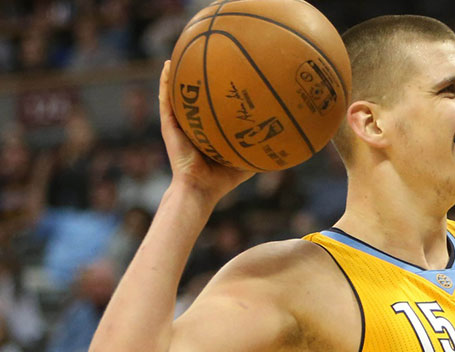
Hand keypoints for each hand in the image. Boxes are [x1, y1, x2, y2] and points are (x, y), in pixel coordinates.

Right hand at [158, 60, 253, 201]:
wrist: (200, 189)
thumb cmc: (222, 180)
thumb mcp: (246, 160)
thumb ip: (260, 149)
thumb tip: (285, 142)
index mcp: (207, 131)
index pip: (211, 107)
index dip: (216, 92)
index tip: (225, 74)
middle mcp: (192, 125)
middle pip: (193, 97)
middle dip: (196, 79)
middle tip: (202, 57)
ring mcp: (179, 125)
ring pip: (175, 94)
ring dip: (175, 75)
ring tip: (178, 54)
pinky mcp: (169, 126)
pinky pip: (166, 101)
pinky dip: (165, 83)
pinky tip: (167, 67)